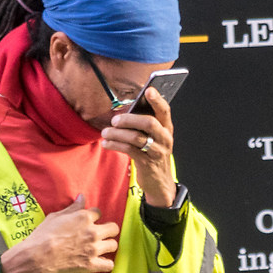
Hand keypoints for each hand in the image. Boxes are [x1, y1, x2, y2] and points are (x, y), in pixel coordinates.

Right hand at [0, 197, 117, 272]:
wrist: (39, 255)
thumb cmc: (44, 234)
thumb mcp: (56, 216)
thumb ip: (72, 208)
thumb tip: (82, 197)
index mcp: (84, 218)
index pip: (98, 212)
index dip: (94, 216)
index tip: (90, 221)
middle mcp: (93, 232)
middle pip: (113, 228)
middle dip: (109, 230)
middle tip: (102, 234)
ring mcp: (94, 249)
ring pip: (113, 245)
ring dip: (108, 246)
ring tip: (100, 248)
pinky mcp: (92, 264)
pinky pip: (109, 264)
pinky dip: (106, 264)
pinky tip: (100, 262)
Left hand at [103, 86, 178, 209]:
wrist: (159, 182)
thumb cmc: (152, 153)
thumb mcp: (154, 137)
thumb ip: (143, 124)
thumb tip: (122, 111)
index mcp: (166, 128)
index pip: (164, 110)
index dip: (157, 100)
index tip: (149, 90)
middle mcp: (165, 138)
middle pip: (149, 122)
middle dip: (129, 119)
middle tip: (115, 120)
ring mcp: (157, 151)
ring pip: (136, 137)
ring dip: (117, 134)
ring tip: (105, 133)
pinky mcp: (147, 163)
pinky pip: (129, 150)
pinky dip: (115, 145)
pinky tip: (106, 143)